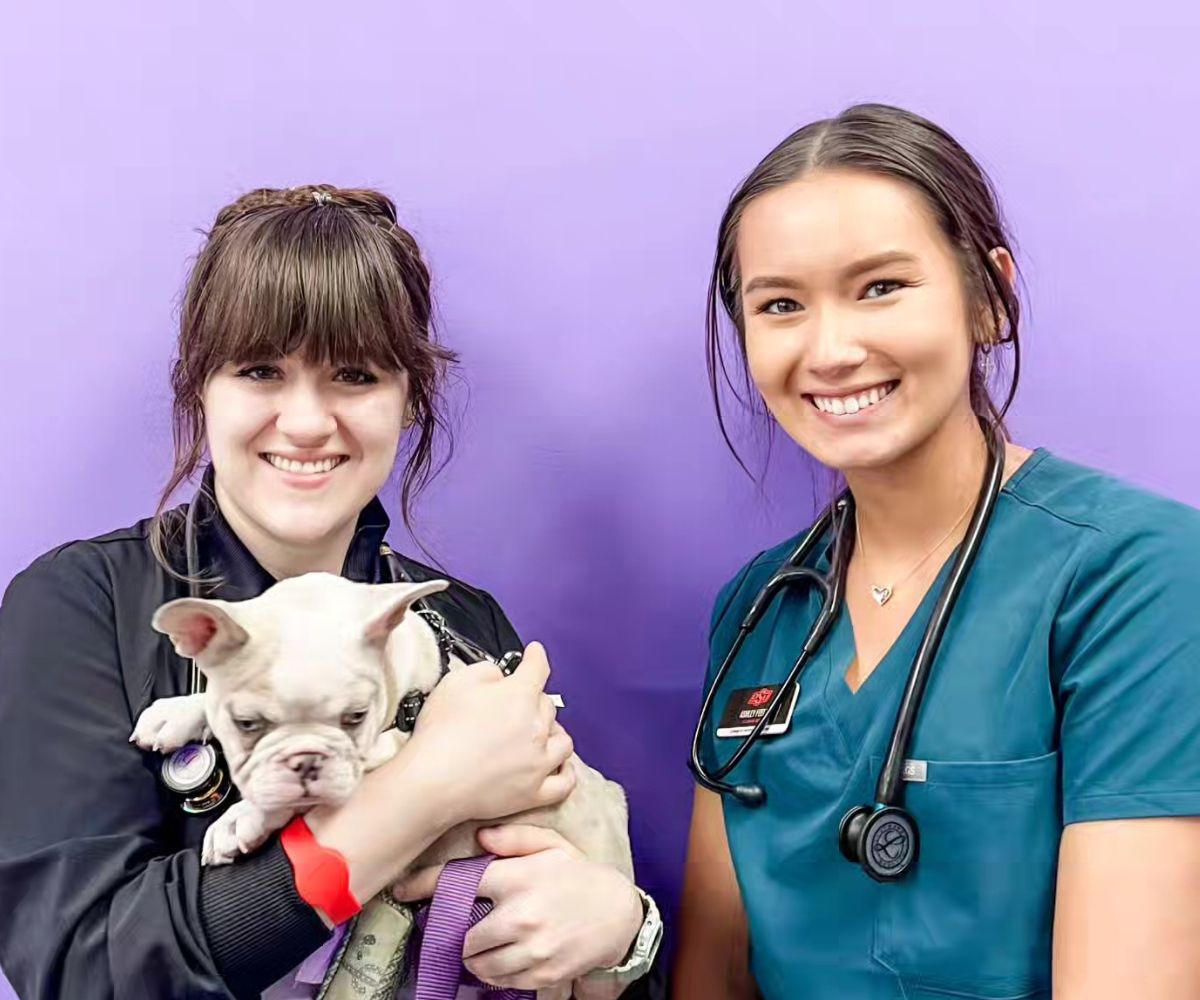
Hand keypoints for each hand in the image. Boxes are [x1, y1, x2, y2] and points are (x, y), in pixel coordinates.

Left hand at [393, 824, 644, 991]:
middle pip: (462, 934)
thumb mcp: (551, 845)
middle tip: (457, 927)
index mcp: (518, 878)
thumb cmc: (580, 875)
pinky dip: (493, 973)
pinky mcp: (541, 973)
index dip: (425, 886)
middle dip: (455, 932)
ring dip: (472, 956)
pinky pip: (500, 981)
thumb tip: (480, 835)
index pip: (459, 882)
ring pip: (477, 963)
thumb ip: (514, 837)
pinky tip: (500, 958)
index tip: (403, 890)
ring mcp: (531, 948)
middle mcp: (520, 914)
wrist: (619, 914)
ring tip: (479, 944)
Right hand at [405, 642, 575, 823]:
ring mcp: (538, 763)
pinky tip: (559, 766)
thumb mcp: (456, 681)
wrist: (431, 781)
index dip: (535, 656)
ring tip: (541, 733)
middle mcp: (536, 728)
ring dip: (554, 732)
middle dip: (535, 699)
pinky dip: (565, 772)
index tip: (533, 653)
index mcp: (520, 696)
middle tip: (519, 701)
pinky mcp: (533, 793)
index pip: (538, 668)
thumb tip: (500, 677)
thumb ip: (487, 671)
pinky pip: (564, 783)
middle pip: (547, 705)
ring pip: (562, 742)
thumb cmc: (440, 733)